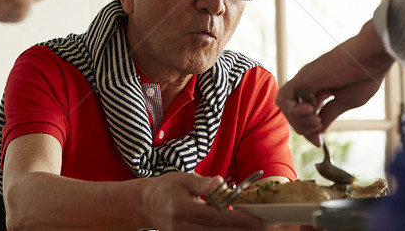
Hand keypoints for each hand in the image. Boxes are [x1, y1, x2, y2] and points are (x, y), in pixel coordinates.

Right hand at [140, 172, 262, 230]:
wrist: (143, 205)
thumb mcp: (182, 178)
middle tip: (261, 226)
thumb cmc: (164, 188)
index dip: (238, 219)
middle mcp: (182, 227)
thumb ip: (202, 183)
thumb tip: (220, 183)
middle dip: (240, 230)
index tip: (255, 219)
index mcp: (182, 209)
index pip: (216, 216)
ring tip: (250, 228)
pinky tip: (233, 229)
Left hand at [277, 20, 392, 145]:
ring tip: (316, 119)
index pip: (305, 115)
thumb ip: (329, 114)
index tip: (319, 143)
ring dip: (298, 120)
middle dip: (303, 127)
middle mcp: (310, 85)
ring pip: (286, 107)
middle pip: (293, 113)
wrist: (369, 59)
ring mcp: (305, 81)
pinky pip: (284, 98)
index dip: (309, 131)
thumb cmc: (364, 77)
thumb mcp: (345, 102)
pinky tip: (309, 111)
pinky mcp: (302, 77)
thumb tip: (318, 131)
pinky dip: (292, 110)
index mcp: (321, 90)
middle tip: (319, 125)